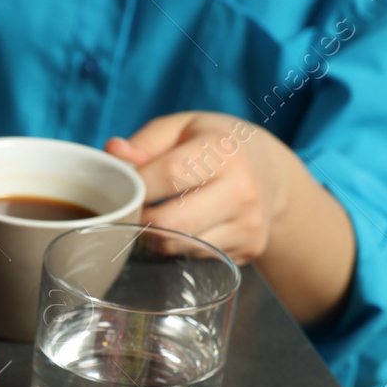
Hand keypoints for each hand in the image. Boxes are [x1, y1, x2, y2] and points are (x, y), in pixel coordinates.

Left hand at [107, 111, 355, 322]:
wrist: (273, 173)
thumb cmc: (217, 146)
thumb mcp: (184, 128)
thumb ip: (146, 142)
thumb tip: (113, 153)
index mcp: (224, 149)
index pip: (166, 175)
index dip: (135, 187)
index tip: (123, 189)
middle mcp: (242, 189)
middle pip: (168, 223)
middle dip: (140, 220)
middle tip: (134, 210)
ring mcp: (248, 224)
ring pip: (177, 247)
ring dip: (157, 237)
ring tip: (161, 216)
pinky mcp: (249, 250)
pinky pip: (194, 258)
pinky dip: (180, 247)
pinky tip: (187, 228)